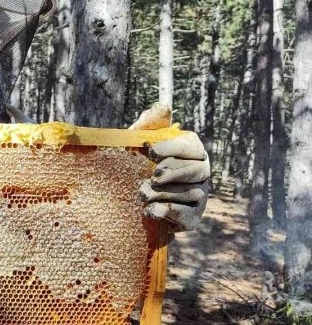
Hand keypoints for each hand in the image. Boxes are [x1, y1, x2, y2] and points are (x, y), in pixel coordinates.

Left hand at [130, 104, 210, 231]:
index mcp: (190, 151)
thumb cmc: (134, 163)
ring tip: (142, 194)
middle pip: (198, 170)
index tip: (151, 152)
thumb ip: (149, 124)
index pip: (191, 147)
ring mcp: (199, 196)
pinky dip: (169, 212)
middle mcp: (200, 172)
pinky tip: (150, 210)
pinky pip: (188, 215)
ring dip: (165, 193)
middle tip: (153, 177)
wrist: (124, 198)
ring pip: (192, 193)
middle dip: (174, 172)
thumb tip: (162, 107)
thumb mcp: (136, 142)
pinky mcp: (191, 218)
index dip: (173, 149)